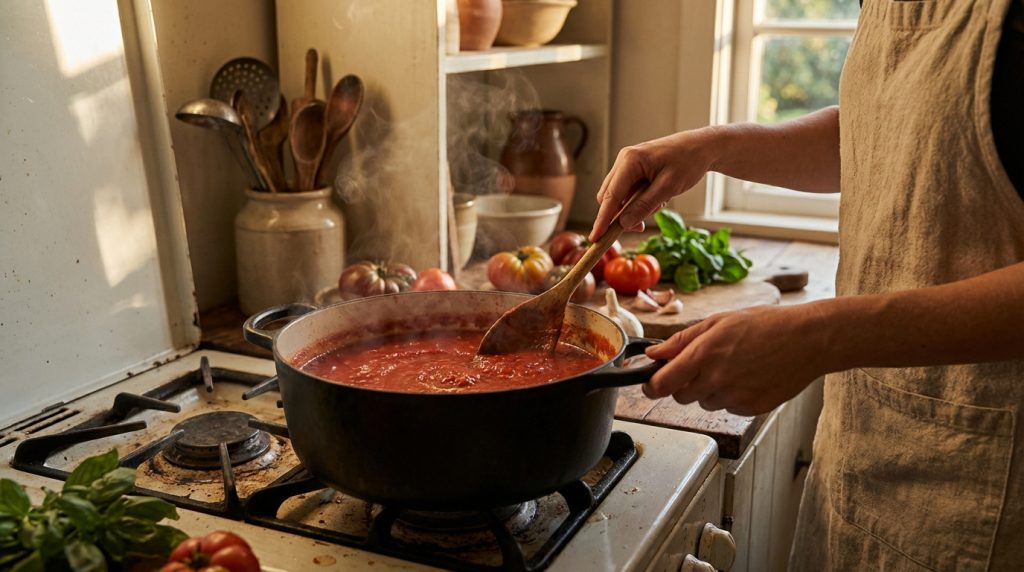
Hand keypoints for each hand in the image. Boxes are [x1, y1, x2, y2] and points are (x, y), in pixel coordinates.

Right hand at [589, 129, 717, 241]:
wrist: (701, 146)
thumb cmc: (688, 162)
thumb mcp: (668, 188)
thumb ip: (644, 206)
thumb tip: (624, 224)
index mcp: (630, 161)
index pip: (610, 196)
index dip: (602, 220)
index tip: (595, 238)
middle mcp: (624, 160)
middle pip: (609, 196)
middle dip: (620, 215)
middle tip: (641, 227)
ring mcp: (627, 163)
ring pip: (618, 195)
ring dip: (632, 208)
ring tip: (659, 204)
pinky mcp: (634, 168)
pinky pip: (628, 190)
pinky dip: (638, 200)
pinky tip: (657, 198)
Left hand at [643, 304, 827, 415]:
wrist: (808, 340)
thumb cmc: (766, 324)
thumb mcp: (719, 322)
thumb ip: (682, 341)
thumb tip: (653, 354)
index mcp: (704, 355)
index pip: (662, 384)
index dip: (651, 386)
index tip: (650, 384)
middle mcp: (717, 379)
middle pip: (681, 396)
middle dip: (683, 384)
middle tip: (703, 365)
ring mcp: (735, 397)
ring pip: (705, 402)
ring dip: (710, 389)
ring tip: (734, 366)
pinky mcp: (751, 409)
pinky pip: (729, 408)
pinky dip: (731, 396)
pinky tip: (748, 377)